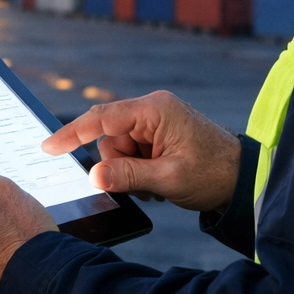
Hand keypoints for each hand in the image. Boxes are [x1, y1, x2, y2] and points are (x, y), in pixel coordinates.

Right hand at [41, 91, 240, 212]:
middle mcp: (152, 109)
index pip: (102, 118)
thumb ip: (129, 176)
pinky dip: (139, 170)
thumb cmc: (214, 173)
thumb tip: (94, 176)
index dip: (73, 133)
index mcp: (155, 110)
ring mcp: (155, 121)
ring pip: (118, 149)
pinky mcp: (158, 134)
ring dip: (131, 171)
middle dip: (120, 165)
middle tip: (147, 183)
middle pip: (109, 138)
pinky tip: (161, 179)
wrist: (243, 179)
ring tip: (158, 183)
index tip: (49, 146)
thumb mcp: (170, 179)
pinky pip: (132, 153)